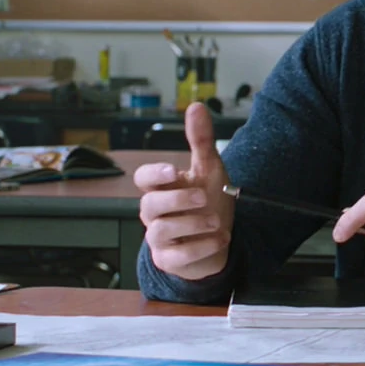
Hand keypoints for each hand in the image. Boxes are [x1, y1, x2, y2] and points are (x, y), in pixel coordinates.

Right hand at [135, 103, 233, 281]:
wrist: (218, 240)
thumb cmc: (208, 202)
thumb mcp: (209, 169)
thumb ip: (201, 141)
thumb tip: (196, 106)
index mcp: (162, 188)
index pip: (143, 178)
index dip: (154, 175)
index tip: (174, 171)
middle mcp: (156, 213)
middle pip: (148, 205)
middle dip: (176, 200)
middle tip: (203, 197)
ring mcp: (160, 238)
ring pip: (159, 232)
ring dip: (190, 224)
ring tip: (216, 221)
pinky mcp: (170, 260)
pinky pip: (176, 256)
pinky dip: (200, 247)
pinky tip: (220, 238)